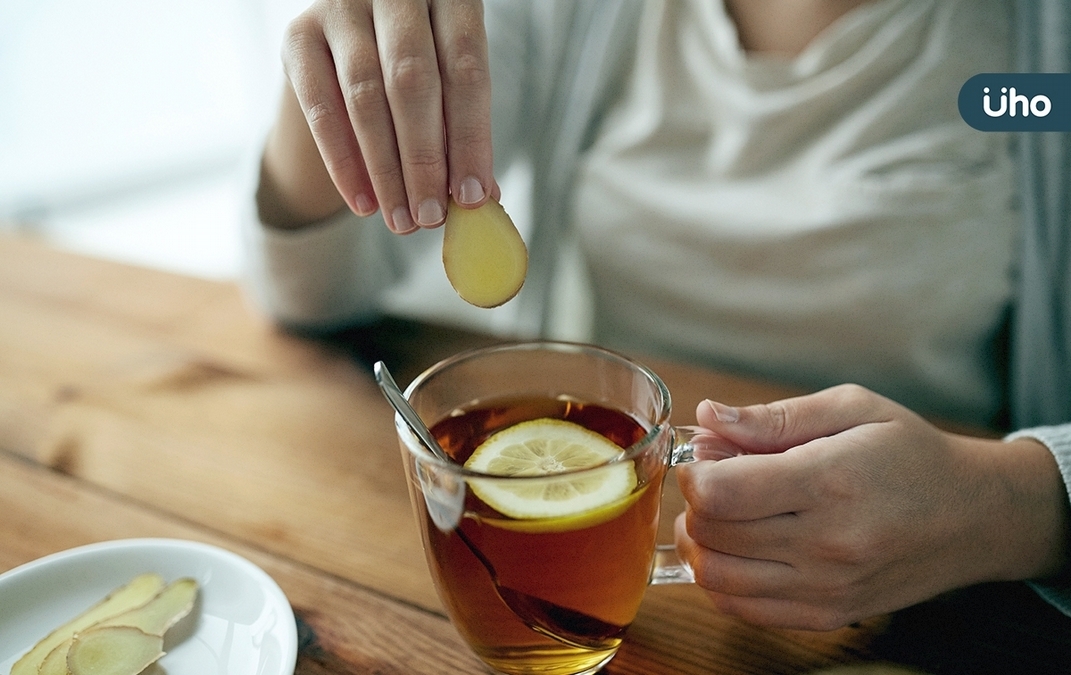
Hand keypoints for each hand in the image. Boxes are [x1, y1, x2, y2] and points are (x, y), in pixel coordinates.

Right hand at [276, 0, 496, 231]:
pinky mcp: (298, 35)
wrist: (353, 42)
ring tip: (402, 220)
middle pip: (412, 82)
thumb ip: (463, 133)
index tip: (472, 196)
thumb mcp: (450, 86)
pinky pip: (320, 108)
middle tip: (431, 216)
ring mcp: (341, 8)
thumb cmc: (420, 67)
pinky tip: (364, 203)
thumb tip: (481, 198)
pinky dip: (343, 162)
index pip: (466, 69)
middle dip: (424, 160)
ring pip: (365, 97)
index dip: (470, 138)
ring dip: (385, 169)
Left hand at [675, 384, 1067, 629]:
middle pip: (712, 532)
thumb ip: (775, 417)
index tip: (706, 458)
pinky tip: (737, 548)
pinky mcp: (827, 615)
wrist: (975, 518)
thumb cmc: (910, 453)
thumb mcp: (852, 408)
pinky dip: (720, 579)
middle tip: (714, 479)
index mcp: (831, 481)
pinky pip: (742, 608)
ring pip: (717, 577)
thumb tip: (709, 415)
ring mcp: (827, 588)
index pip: (721, 493)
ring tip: (720, 514)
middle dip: (695, 501)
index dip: (695, 472)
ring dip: (700, 542)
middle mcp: (827, 543)